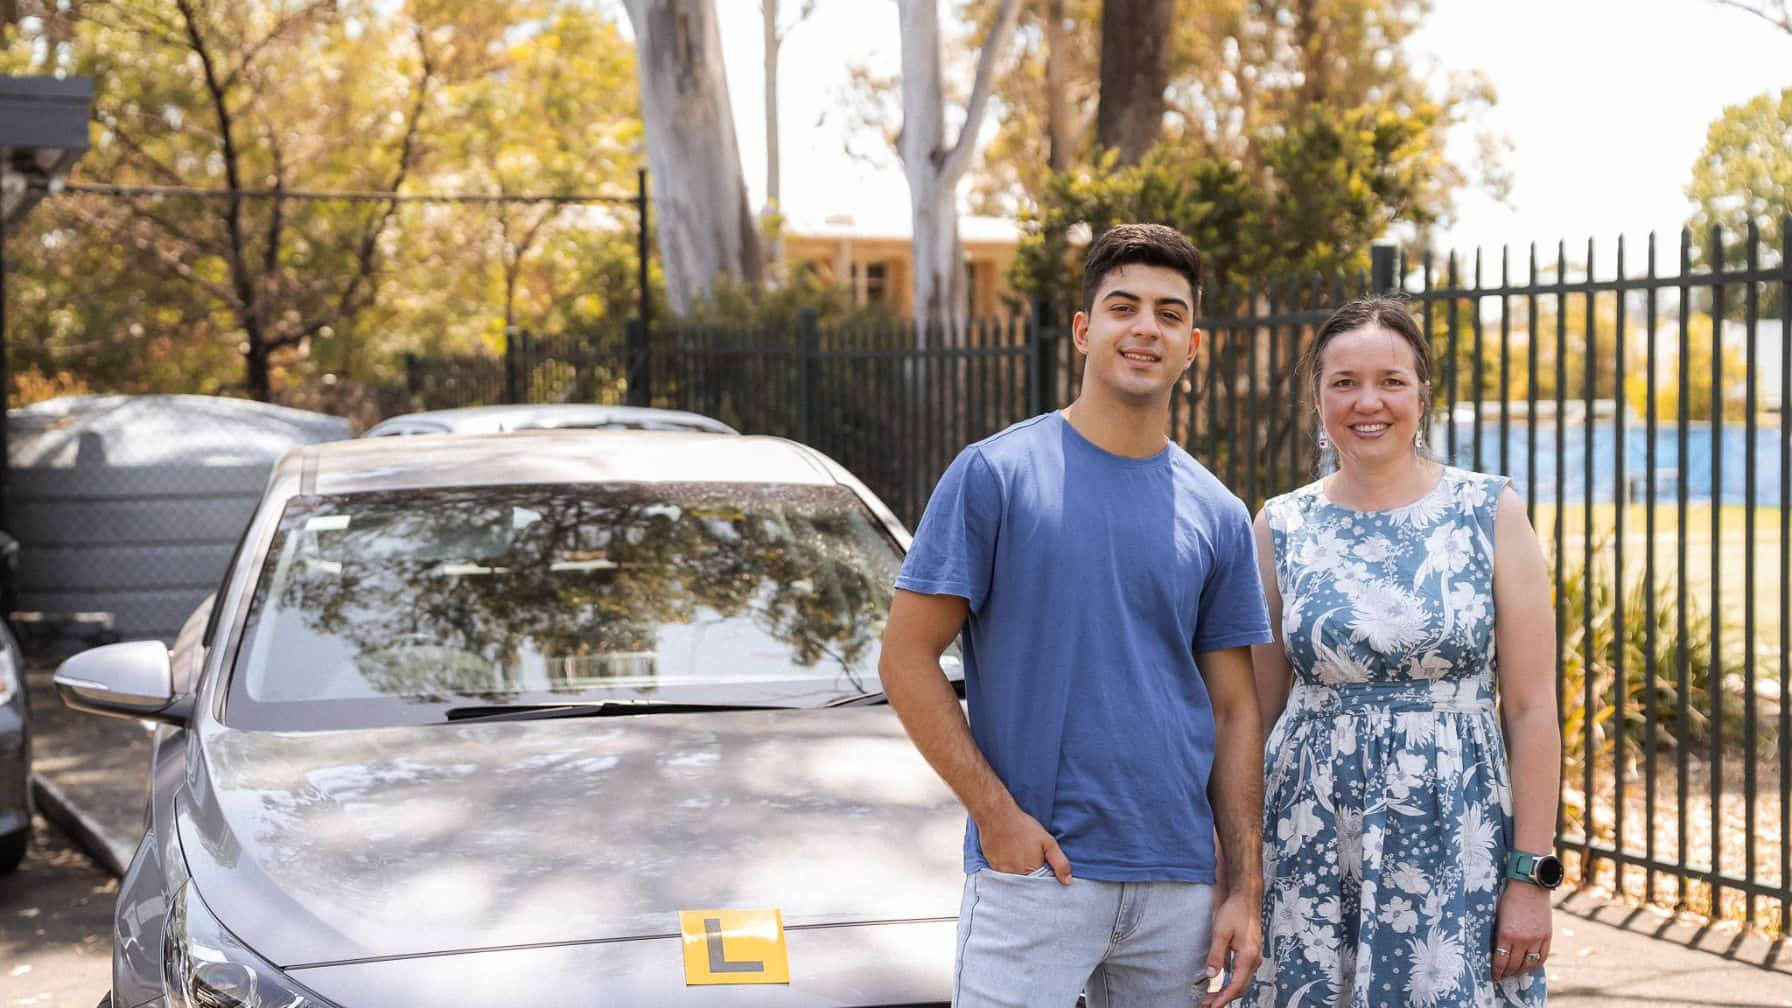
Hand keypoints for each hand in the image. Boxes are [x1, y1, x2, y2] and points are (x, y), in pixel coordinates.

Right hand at [976, 803, 1072, 883]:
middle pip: (1027, 885)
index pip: (1041, 886)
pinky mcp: (993, 868)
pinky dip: (1008, 871)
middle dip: (1031, 879)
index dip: (1044, 880)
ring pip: (1014, 881)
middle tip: (1030, 861)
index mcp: (1032, 872)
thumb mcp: (1048, 842)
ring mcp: (1003, 873)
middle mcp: (1016, 876)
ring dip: (1019, 874)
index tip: (1043, 871)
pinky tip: (1009, 858)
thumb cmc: (1023, 827)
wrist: (997, 816)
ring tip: (1019, 859)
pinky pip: (1003, 876)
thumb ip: (1060, 863)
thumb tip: (1068, 882)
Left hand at [1199, 889, 1261, 1007]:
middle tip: (1206, 1004)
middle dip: (1224, 998)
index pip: (1235, 986)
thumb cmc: (1234, 911)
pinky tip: (1220, 982)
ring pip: (1242, 981)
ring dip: (1227, 991)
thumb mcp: (1220, 932)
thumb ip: (1216, 955)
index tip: (1211, 1007)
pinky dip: (1232, 981)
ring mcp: (1254, 956)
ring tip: (1211, 997)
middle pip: (1240, 987)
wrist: (1247, 896)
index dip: (1223, 999)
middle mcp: (1254, 960)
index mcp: (1248, 957)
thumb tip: (1210, 976)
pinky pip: (1242, 972)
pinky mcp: (1251, 952)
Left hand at [1491, 881, 1551, 981]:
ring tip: (1514, 973)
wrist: (1529, 885)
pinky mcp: (1547, 937)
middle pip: (1514, 965)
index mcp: (1506, 934)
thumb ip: (1500, 935)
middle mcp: (1522, 940)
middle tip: (1502, 976)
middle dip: (1507, 973)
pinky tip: (1529, 967)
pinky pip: (1542, 958)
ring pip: (1529, 964)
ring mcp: (1536, 939)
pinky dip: (1535, 965)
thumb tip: (1497, 952)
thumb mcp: (1499, 917)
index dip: (1496, 971)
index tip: (1493, 977)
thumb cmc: (1509, 898)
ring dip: (1520, 971)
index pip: (1501, 961)